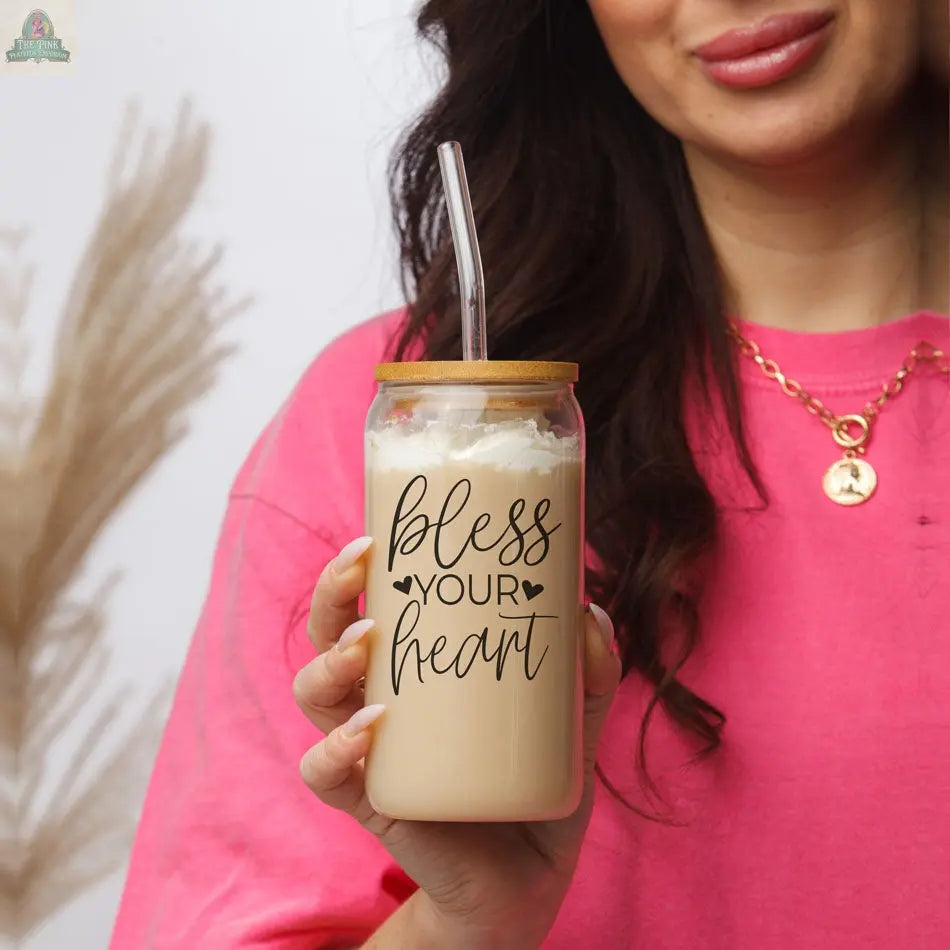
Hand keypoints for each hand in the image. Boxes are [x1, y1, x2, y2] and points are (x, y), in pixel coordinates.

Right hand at [293, 536, 621, 949]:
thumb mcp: (574, 717)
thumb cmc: (536, 778)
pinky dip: (334, 749)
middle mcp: (378, 698)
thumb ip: (591, 669)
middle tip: (363, 565)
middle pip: (326, 635)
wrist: (528, 879)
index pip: (369, 604)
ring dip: (329, 663)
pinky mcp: (370, 801)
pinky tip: (368, 730)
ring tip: (368, 644)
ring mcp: (368, 750)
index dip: (356, 568)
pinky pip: (322, 773)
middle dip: (332, 596)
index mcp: (415, 667)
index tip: (376, 534)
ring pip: (311, 694)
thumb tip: (588, 611)